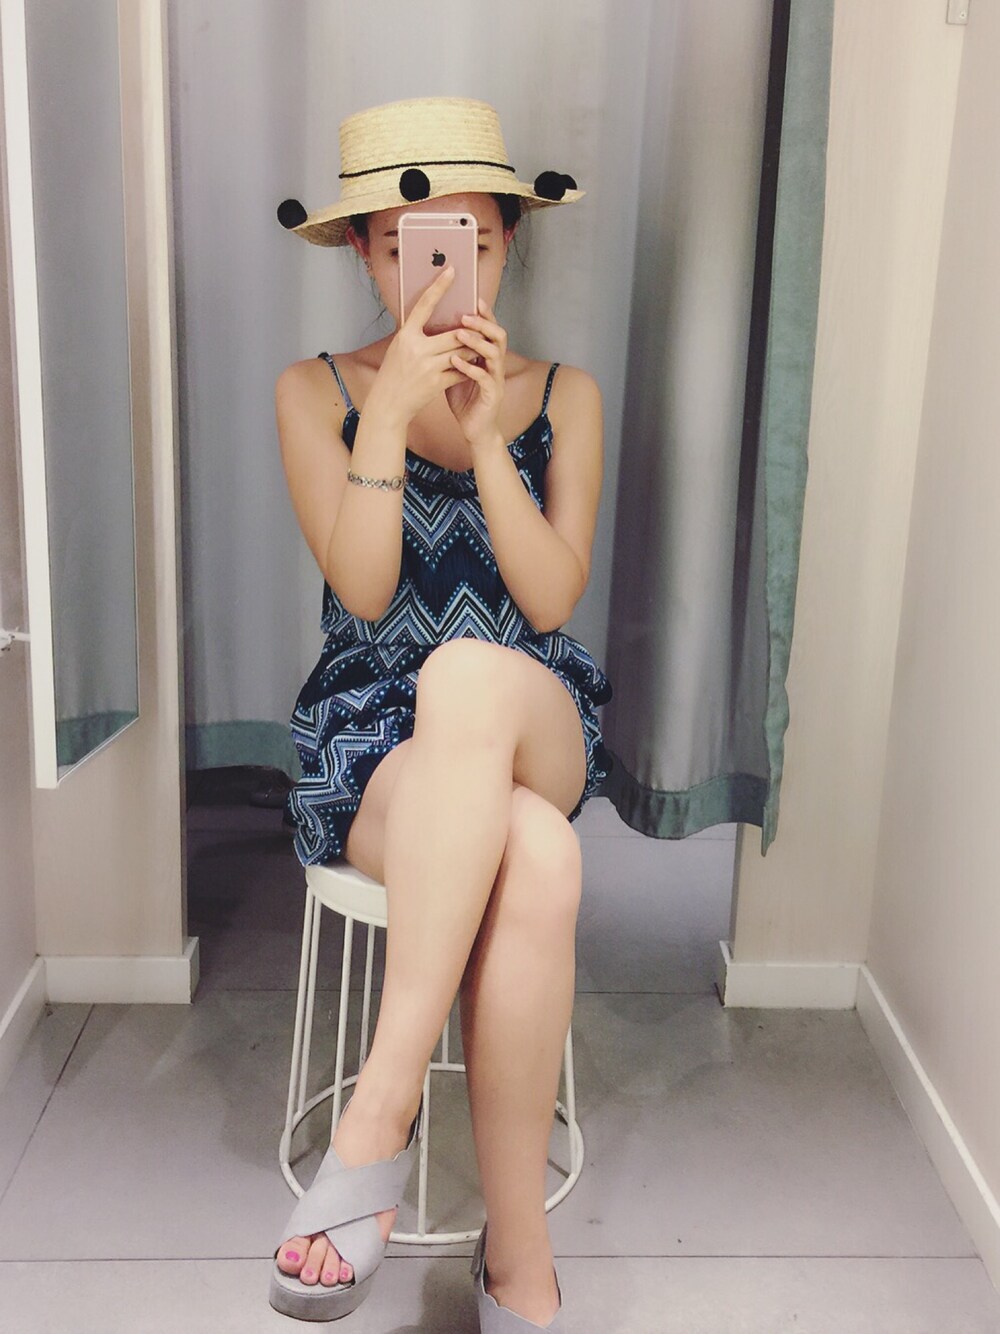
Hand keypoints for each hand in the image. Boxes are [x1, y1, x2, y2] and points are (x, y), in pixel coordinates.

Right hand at [365, 266, 467, 426]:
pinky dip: (468, 368)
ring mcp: (427, 367)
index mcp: (405, 335)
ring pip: (461, 352)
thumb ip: (415, 333)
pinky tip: (472, 367)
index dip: (439, 286)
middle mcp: (416, 349)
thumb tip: (433, 317)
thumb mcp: (399, 348)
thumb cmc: (394, 374)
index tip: (452, 270)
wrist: (388, 404)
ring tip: (478, 347)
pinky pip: (461, 371)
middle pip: (454, 333)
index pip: (424, 304)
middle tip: (481, 326)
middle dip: (470, 332)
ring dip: (472, 350)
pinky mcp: (436, 383)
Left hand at [445, 297, 506, 450]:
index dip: (485, 313)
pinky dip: (470, 367)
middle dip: (483, 323)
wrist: (474, 428)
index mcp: (488, 356)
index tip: (474, 298)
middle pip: (498, 335)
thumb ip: (449, 351)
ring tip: (459, 334)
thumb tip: (429, 330)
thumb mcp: (454, 369)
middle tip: (465, 316)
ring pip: (495, 353)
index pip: (490, 328)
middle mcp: (496, 364)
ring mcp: (496, 379)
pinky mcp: (493, 395)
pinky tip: (456, 361)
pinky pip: (485, 378)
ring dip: (476, 342)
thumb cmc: (464, 398)